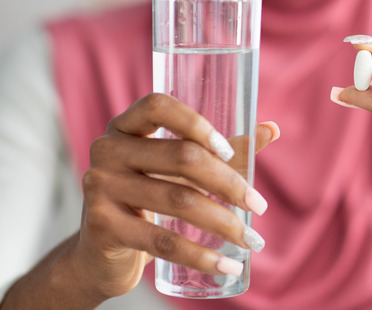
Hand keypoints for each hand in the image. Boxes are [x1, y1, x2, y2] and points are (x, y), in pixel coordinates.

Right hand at [76, 93, 276, 299]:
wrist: (101, 255)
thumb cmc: (148, 200)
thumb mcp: (177, 171)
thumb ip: (222, 151)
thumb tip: (271, 129)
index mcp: (125, 127)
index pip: (158, 106)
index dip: (196, 123)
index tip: (229, 151)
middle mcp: (107, 150)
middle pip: (181, 156)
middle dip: (229, 183)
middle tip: (259, 205)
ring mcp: (100, 187)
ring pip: (178, 200)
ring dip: (224, 222)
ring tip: (252, 239)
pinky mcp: (102, 226)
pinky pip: (162, 241)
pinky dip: (201, 256)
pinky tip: (227, 265)